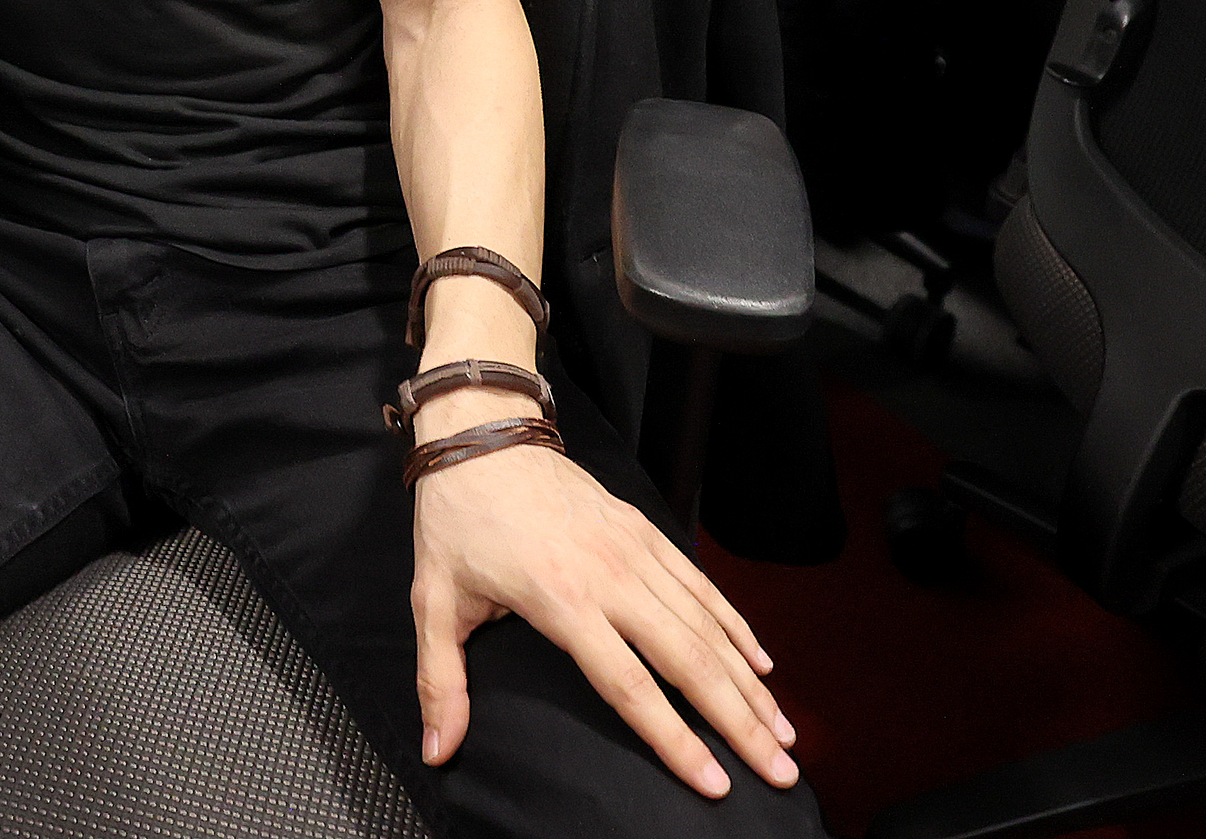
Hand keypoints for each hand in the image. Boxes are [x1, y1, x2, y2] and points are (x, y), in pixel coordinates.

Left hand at [411, 431, 796, 798]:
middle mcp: (609, 577)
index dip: (674, 739)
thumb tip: (440, 749)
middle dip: (739, 722)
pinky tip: (760, 664)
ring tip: (782, 731)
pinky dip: (735, 626)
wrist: (480, 431)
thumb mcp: (433, 599)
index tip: (714, 782)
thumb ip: (440, 681)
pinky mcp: (644, 529)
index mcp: (560, 600)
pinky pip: (700, 584)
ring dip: (748, 682)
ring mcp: (633, 550)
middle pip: (689, 661)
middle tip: (780, 772)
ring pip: (706, 625)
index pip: (629, 685)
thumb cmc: (456, 517)